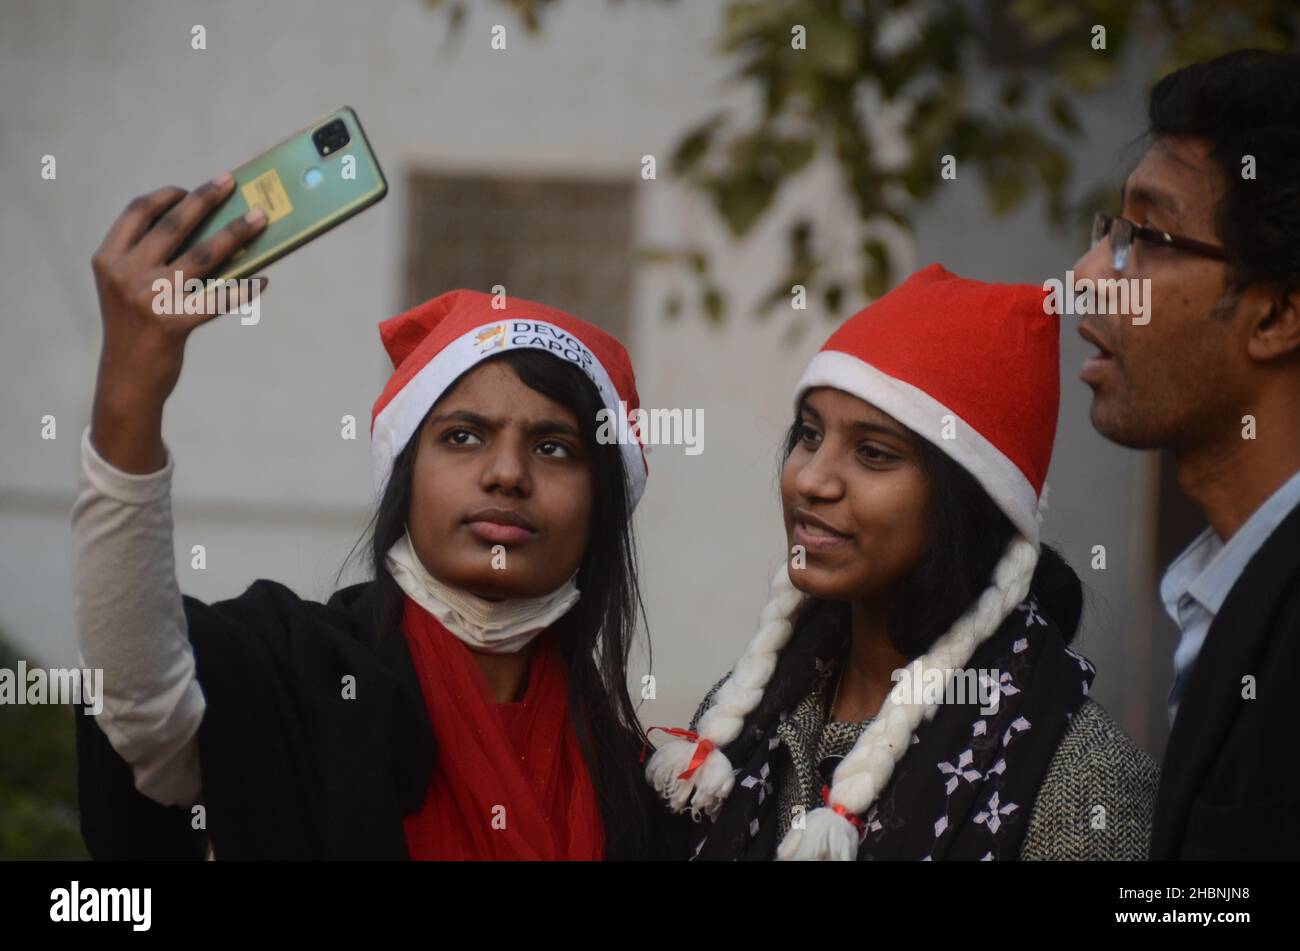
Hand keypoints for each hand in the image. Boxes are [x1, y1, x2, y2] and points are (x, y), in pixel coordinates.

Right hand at [89, 174, 268, 471]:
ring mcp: (150, 298)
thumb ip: (153, 259)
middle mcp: (126, 274)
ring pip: (203, 255)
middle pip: (174, 224)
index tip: (189, 189)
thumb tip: (210, 229)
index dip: (166, 196)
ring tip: (259, 218)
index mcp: (109, 259)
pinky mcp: (174, 323)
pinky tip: (262, 281)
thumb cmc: (137, 328)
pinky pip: (219, 300)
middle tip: (230, 182)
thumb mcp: (129, 288)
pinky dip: (244, 290)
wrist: (128, 379)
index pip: (138, 211)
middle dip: (206, 198)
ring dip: (236, 233)